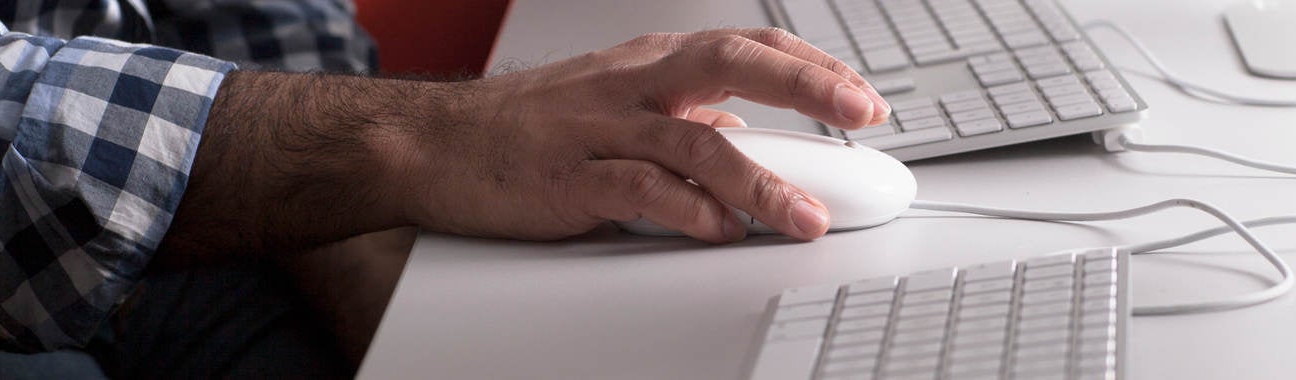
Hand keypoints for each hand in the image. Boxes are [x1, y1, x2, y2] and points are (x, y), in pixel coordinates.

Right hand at [395, 28, 892, 242]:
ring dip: (760, 182)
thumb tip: (742, 133)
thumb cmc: (527, 128)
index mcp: (653, 64)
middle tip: (862, 115)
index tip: (863, 97)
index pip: (750, 45)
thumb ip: (682, 118)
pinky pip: (640, 191)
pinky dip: (687, 212)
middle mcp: (635, 85)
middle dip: (807, 88)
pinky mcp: (571, 177)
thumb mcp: (617, 105)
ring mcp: (602, 128)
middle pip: (734, 64)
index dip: (812, 66)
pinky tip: (720, 231)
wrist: (432, 144)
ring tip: (803, 217)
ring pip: (697, 140)